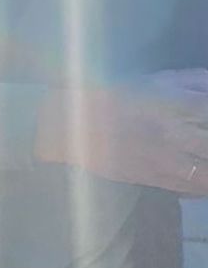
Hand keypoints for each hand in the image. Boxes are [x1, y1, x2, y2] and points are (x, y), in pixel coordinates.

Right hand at [36, 77, 207, 194]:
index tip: (207, 118)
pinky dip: (200, 187)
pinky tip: (202, 181)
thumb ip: (196, 81)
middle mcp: (176, 134)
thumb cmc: (115, 95)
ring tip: (204, 163)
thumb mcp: (160, 79)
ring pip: (205, 174)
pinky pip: (186, 189)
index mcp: (179, 104)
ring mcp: (164, 161)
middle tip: (204, 144)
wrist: (73, 125)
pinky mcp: (150, 179)